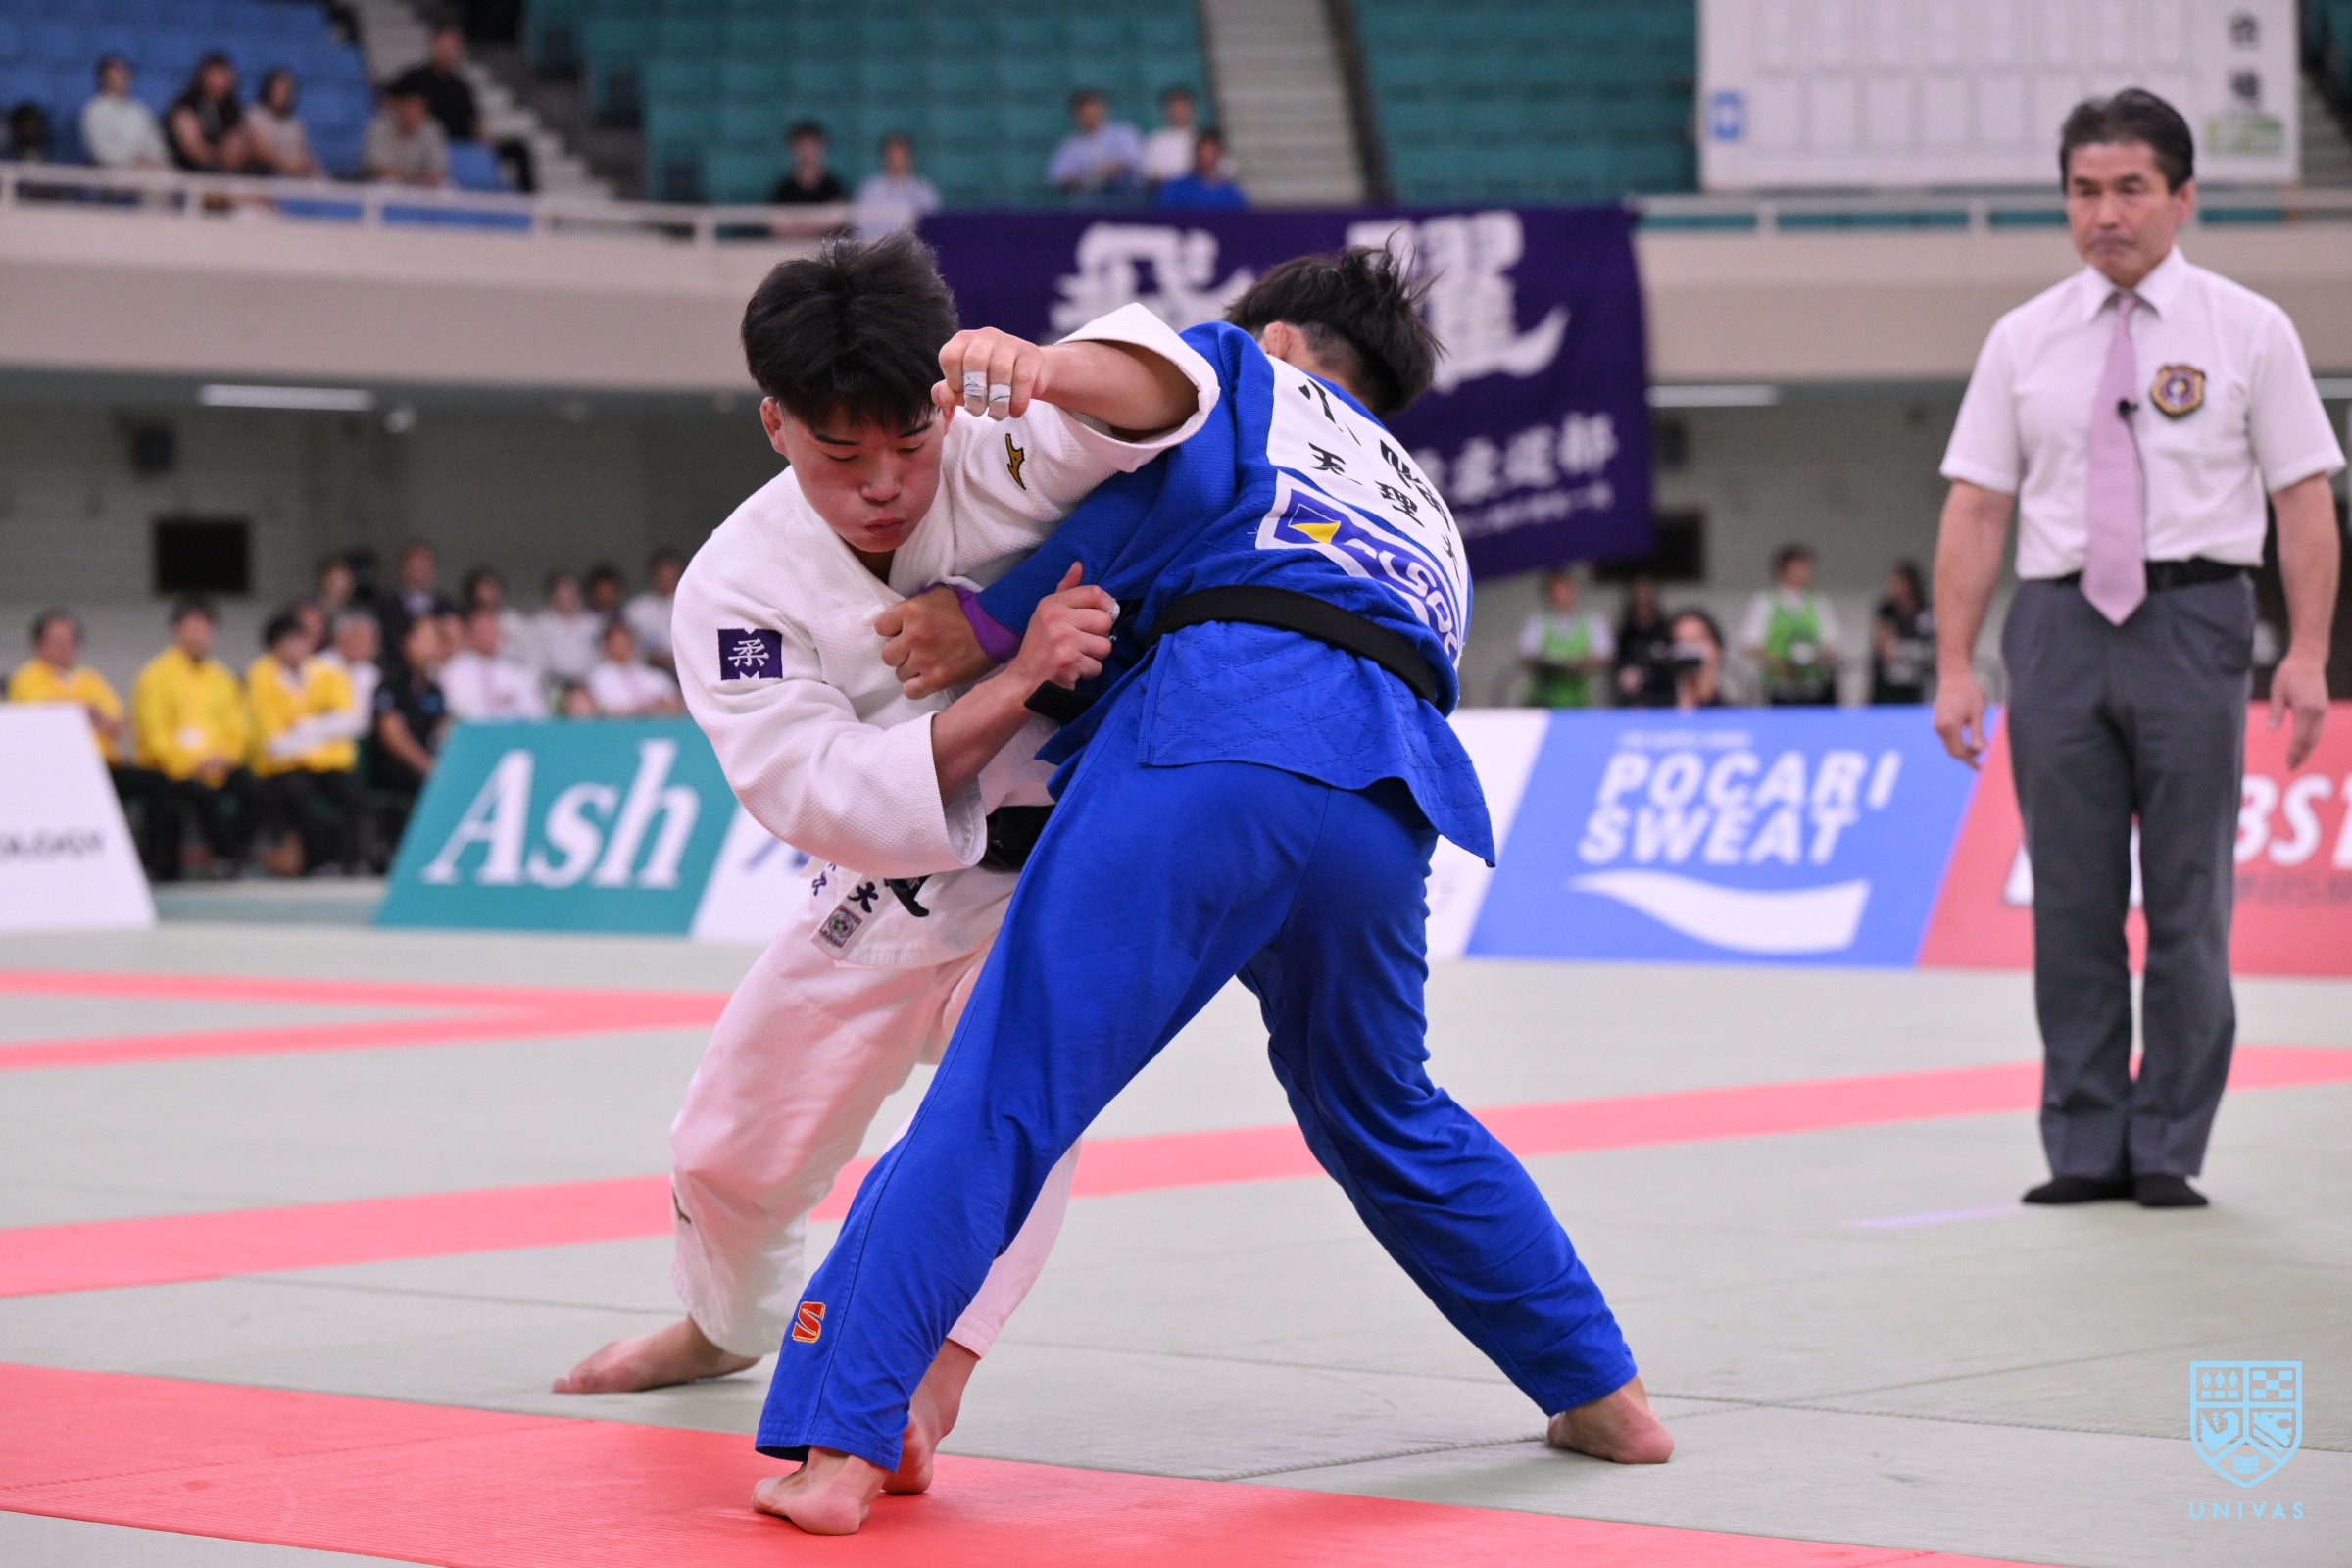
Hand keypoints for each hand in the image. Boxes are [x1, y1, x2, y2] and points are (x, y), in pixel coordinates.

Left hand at [880, 586, 995, 698]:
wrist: (994, 627)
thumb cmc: (966, 610)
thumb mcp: (936, 596)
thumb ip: (913, 606)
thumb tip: (896, 620)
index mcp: (911, 611)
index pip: (880, 627)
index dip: (891, 631)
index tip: (903, 633)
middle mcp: (914, 635)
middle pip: (888, 655)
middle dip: (901, 653)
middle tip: (917, 650)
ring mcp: (924, 659)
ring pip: (900, 674)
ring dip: (912, 670)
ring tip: (928, 663)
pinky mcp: (936, 679)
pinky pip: (911, 691)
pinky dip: (917, 687)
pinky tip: (927, 679)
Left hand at [933, 327, 1049, 420]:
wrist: (1029, 373)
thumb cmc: (989, 380)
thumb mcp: (966, 386)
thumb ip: (948, 392)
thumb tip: (942, 396)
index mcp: (963, 340)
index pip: (950, 356)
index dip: (953, 382)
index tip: (962, 396)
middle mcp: (985, 336)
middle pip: (975, 361)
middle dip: (975, 393)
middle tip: (979, 410)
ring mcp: (1009, 342)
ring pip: (1000, 370)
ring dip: (997, 400)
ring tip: (998, 413)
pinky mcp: (1030, 354)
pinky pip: (1022, 379)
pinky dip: (1017, 401)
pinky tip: (1015, 411)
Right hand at [1003, 564, 1114, 692]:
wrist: (1021, 684)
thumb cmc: (1038, 648)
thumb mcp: (1045, 615)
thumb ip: (1065, 591)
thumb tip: (1079, 565)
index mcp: (1051, 604)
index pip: (1094, 592)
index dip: (1107, 605)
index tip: (1103, 616)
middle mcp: (1056, 618)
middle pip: (1105, 620)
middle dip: (1100, 636)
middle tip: (1084, 643)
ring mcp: (1063, 641)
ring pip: (1105, 645)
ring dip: (1095, 656)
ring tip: (1077, 658)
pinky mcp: (1070, 663)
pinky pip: (1098, 666)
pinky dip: (1088, 673)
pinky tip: (1073, 671)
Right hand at [1933, 668, 1988, 768]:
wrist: (1954, 675)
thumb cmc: (1968, 691)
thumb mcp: (1977, 712)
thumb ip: (1977, 733)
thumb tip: (1980, 751)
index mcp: (1949, 727)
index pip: (1959, 752)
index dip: (1970, 761)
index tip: (1980, 768)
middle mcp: (1939, 728)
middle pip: (1952, 751)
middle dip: (1967, 756)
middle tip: (1983, 756)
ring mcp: (1937, 724)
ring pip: (1950, 745)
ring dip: (1963, 748)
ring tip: (1980, 743)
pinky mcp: (1938, 721)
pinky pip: (1947, 737)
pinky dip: (1958, 741)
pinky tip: (1970, 735)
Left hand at [2269, 651, 2329, 769]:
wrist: (2308, 659)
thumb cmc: (2289, 673)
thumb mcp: (2277, 691)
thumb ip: (2275, 711)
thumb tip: (2270, 730)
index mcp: (2305, 708)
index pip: (2300, 737)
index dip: (2294, 752)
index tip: (2288, 763)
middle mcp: (2317, 711)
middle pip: (2310, 740)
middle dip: (2301, 755)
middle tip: (2291, 768)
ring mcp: (2322, 710)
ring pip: (2316, 736)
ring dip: (2307, 750)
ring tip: (2296, 761)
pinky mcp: (2323, 708)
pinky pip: (2318, 729)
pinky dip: (2312, 740)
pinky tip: (2304, 747)